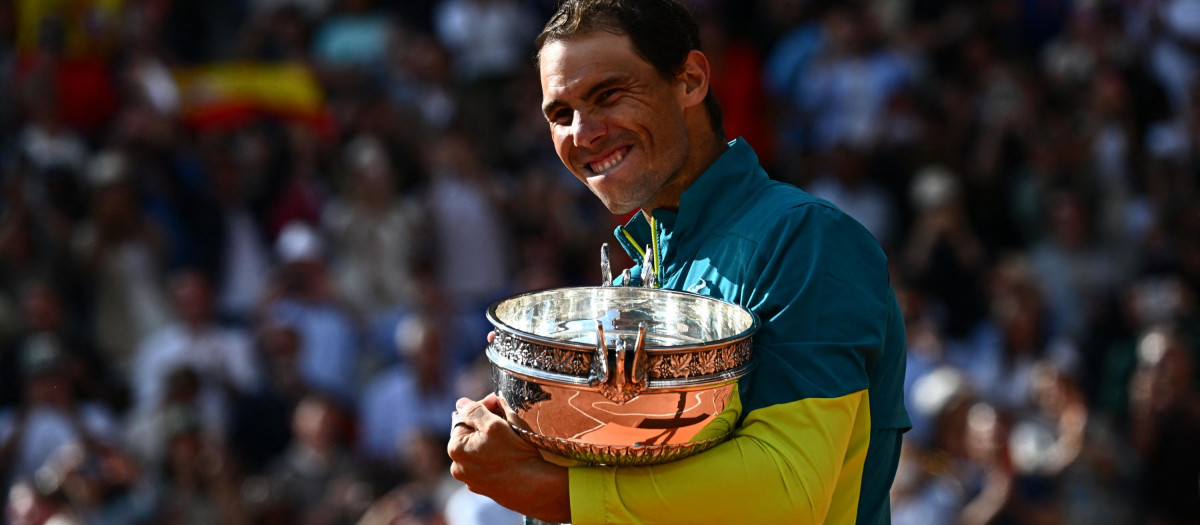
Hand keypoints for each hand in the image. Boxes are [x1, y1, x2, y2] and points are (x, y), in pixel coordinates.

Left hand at [447, 394, 569, 522]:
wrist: (534, 488)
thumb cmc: (515, 455)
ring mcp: (471, 479)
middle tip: (506, 419)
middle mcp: (458, 467)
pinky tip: (510, 455)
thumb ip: (474, 410)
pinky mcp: (485, 488)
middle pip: (471, 434)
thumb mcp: (494, 424)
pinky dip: (496, 456)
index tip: (497, 403)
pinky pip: (488, 464)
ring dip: (492, 440)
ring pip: (480, 449)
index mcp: (455, 449)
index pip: (465, 417)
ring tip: (511, 437)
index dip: (483, 407)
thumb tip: (461, 403)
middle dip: (487, 423)